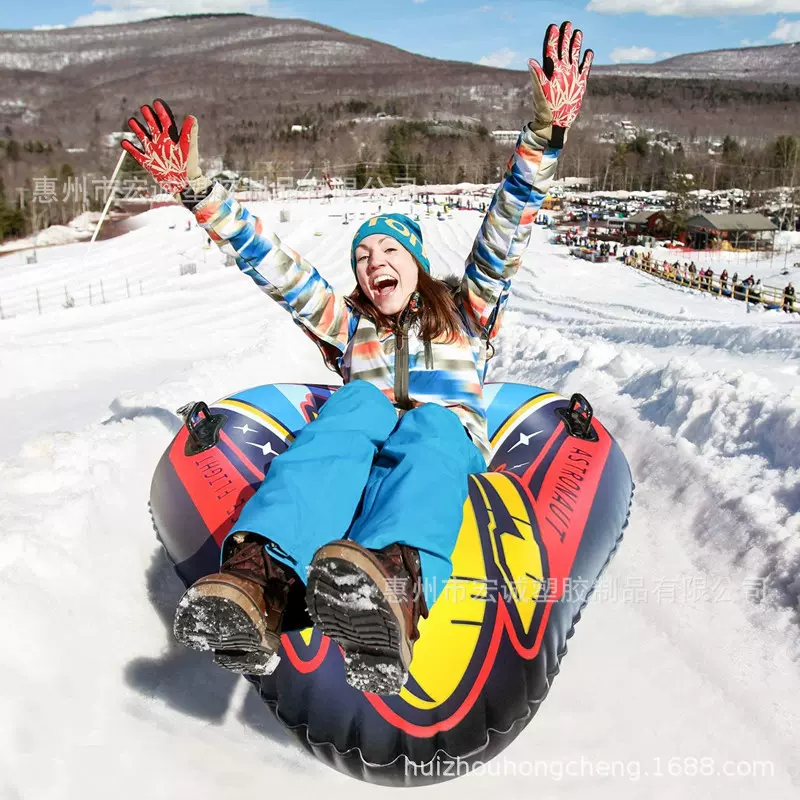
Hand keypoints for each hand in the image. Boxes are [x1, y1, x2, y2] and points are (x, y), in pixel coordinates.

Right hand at [121, 99, 208, 197]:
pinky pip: (137, 153)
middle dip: (148, 117)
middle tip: (144, 108)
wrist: (184, 182)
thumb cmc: (189, 164)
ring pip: (143, 136)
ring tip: (131, 120)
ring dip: (137, 129)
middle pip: (152, 126)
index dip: (161, 112)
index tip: (156, 103)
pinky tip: (124, 142)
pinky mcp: (148, 161)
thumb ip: (189, 133)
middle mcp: (161, 142)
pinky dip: (130, 148)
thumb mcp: (189, 147)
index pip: (165, 121)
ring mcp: (153, 151)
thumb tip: (192, 116)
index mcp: (171, 137)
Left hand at [528, 21, 592, 147]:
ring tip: (578, 32)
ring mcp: (570, 76)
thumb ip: (537, 77)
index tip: (554, 27)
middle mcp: (560, 71)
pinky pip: (584, 68)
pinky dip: (587, 60)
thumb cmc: (544, 110)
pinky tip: (589, 52)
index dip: (552, 39)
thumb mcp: (540, 93)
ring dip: (576, 44)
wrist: (554, 124)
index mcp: (550, 72)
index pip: (551, 51)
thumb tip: (530, 61)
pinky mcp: (579, 83)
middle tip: (567, 24)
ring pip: (574, 56)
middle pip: (563, 49)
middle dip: (565, 36)